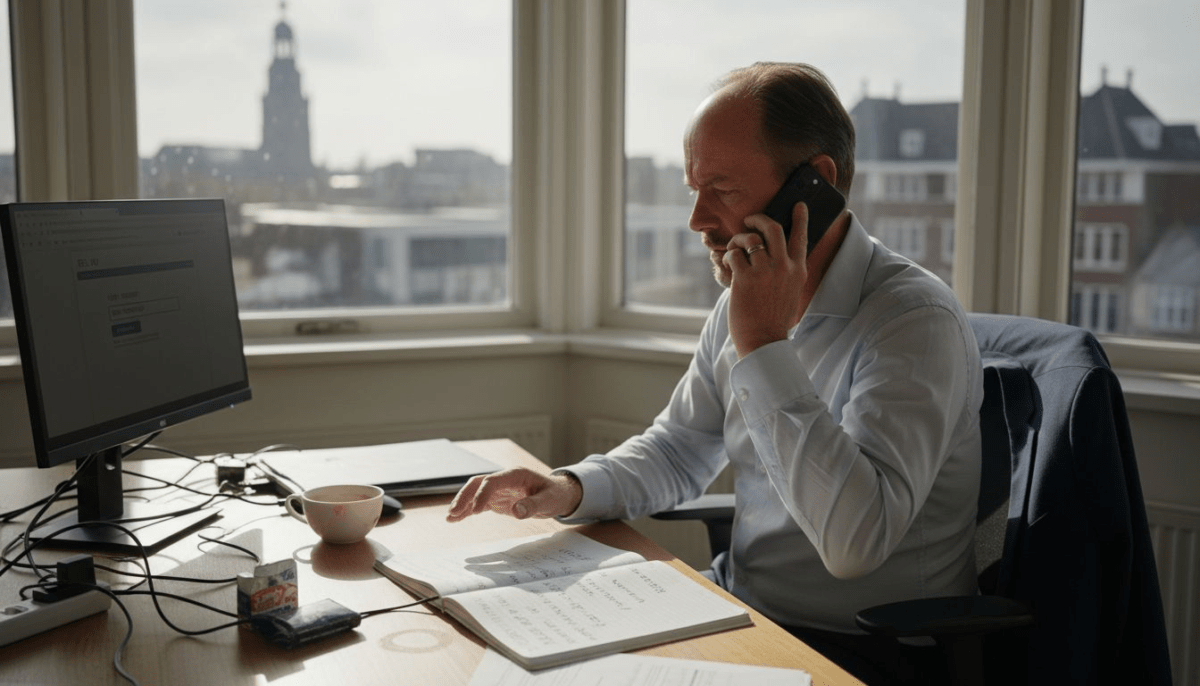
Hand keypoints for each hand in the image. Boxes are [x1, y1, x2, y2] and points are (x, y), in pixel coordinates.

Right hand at [445, 468, 582, 521]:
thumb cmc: (555, 495)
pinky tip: (456, 519)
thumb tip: (517, 512)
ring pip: (475, 492)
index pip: (492, 481)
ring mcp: (500, 489)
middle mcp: (504, 479)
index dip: (482, 495)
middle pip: (478, 483)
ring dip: (462, 503)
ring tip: (450, 517)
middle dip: (464, 497)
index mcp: (515, 474)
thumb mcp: (549, 501)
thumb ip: (533, 505)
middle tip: (454, 512)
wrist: (559, 495)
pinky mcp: (498, 499)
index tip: (476, 511)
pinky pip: (479, 503)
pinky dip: (468, 510)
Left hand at [723, 199, 811, 357]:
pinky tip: (728, 266)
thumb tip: (776, 255)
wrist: (764, 341)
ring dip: (738, 240)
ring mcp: (765, 271)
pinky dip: (728, 256)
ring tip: (734, 249)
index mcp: (798, 270)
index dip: (800, 218)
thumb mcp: (790, 293)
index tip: (799, 204)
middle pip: (773, 228)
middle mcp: (784, 267)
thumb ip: (787, 273)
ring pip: (749, 238)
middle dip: (759, 219)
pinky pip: (733, 254)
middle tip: (750, 219)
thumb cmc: (773, 319)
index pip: (801, 237)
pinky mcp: (745, 278)